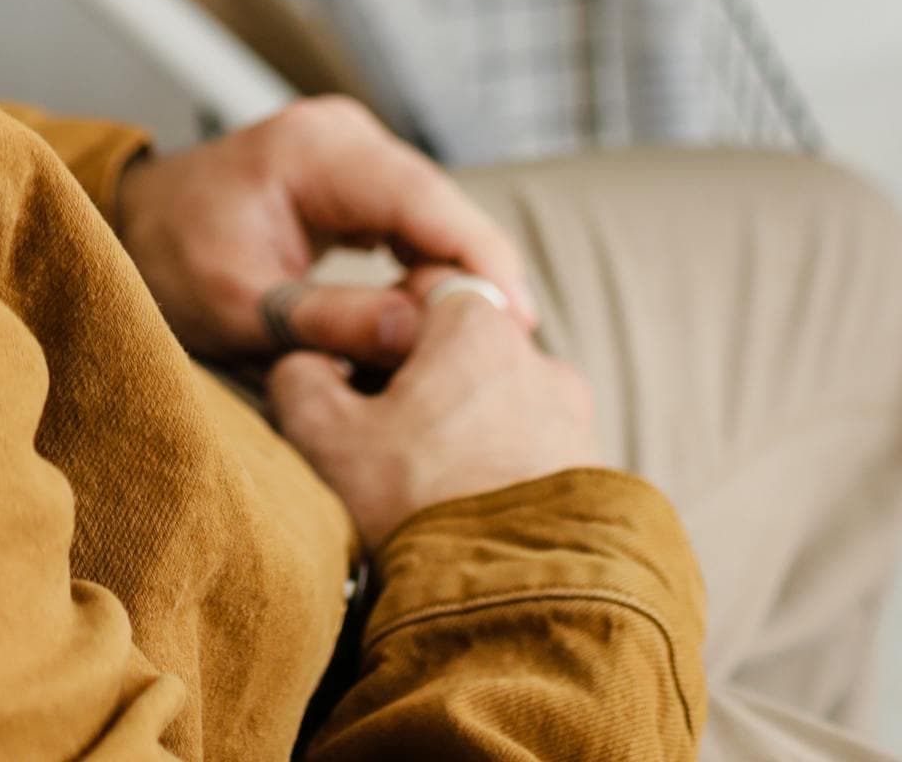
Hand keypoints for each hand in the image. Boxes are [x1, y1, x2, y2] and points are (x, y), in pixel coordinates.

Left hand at [113, 96, 536, 368]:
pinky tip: (449, 316)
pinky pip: (411, 216)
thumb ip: (329, 319)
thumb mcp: (245, 307)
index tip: (519, 322)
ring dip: (459, 271)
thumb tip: (417, 333)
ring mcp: (350, 145)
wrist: (138, 229)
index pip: (420, 197)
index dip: (478, 257)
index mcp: (313, 149)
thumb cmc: (176, 264)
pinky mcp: (354, 172)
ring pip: (432, 211)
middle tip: (518, 352)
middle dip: (479, 270)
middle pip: (438, 202)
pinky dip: (431, 261)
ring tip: (491, 346)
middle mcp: (341, 132)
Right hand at [270, 271, 599, 550]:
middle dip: (426, 385)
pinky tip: (473, 519)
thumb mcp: (323, 434)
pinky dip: (505, 475)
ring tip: (432, 493)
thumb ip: (301, 374)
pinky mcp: (600, 483)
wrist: (510, 614)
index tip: (359, 376)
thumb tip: (308, 365)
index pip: (423, 287)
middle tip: (387, 443)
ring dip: (468, 432)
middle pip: (465, 350)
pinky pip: (539, 456)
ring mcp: (578, 425)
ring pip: (504, 405)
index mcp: (477, 327)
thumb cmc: (413, 508)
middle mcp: (540, 361)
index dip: (381, 326)